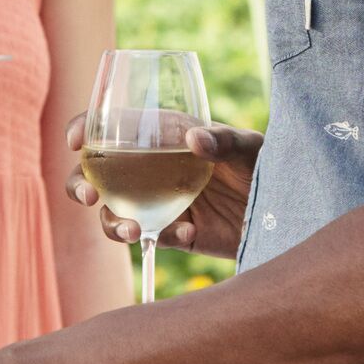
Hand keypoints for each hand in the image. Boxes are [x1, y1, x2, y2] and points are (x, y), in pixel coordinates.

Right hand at [65, 118, 260, 260]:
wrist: (285, 212)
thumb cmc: (265, 164)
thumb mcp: (248, 146)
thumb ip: (223, 140)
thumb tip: (193, 139)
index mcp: (162, 134)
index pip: (112, 126)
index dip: (86, 128)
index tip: (78, 140)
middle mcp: (151, 168)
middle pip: (96, 174)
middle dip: (80, 184)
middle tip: (90, 196)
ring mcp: (158, 202)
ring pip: (113, 212)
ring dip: (112, 223)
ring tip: (133, 231)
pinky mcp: (173, 232)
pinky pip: (150, 237)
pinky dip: (160, 236)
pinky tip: (190, 232)